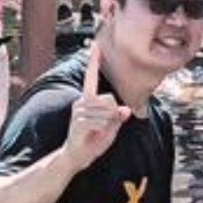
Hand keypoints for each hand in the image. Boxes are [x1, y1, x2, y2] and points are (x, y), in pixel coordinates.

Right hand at [68, 51, 127, 165]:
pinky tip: (92, 135)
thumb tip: (125, 110)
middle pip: (110, 99)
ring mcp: (79, 110)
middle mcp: (82, 101)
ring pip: (107, 111)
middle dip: (113, 115)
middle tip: (102, 128)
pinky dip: (102, 130)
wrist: (76, 157)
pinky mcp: (79, 121)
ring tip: (96, 132)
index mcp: (88, 99)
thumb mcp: (111, 129)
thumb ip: (118, 118)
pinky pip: (101, 122)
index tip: (94, 45)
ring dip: (107, 124)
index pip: (91, 77)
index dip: (94, 61)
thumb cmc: (93, 141)